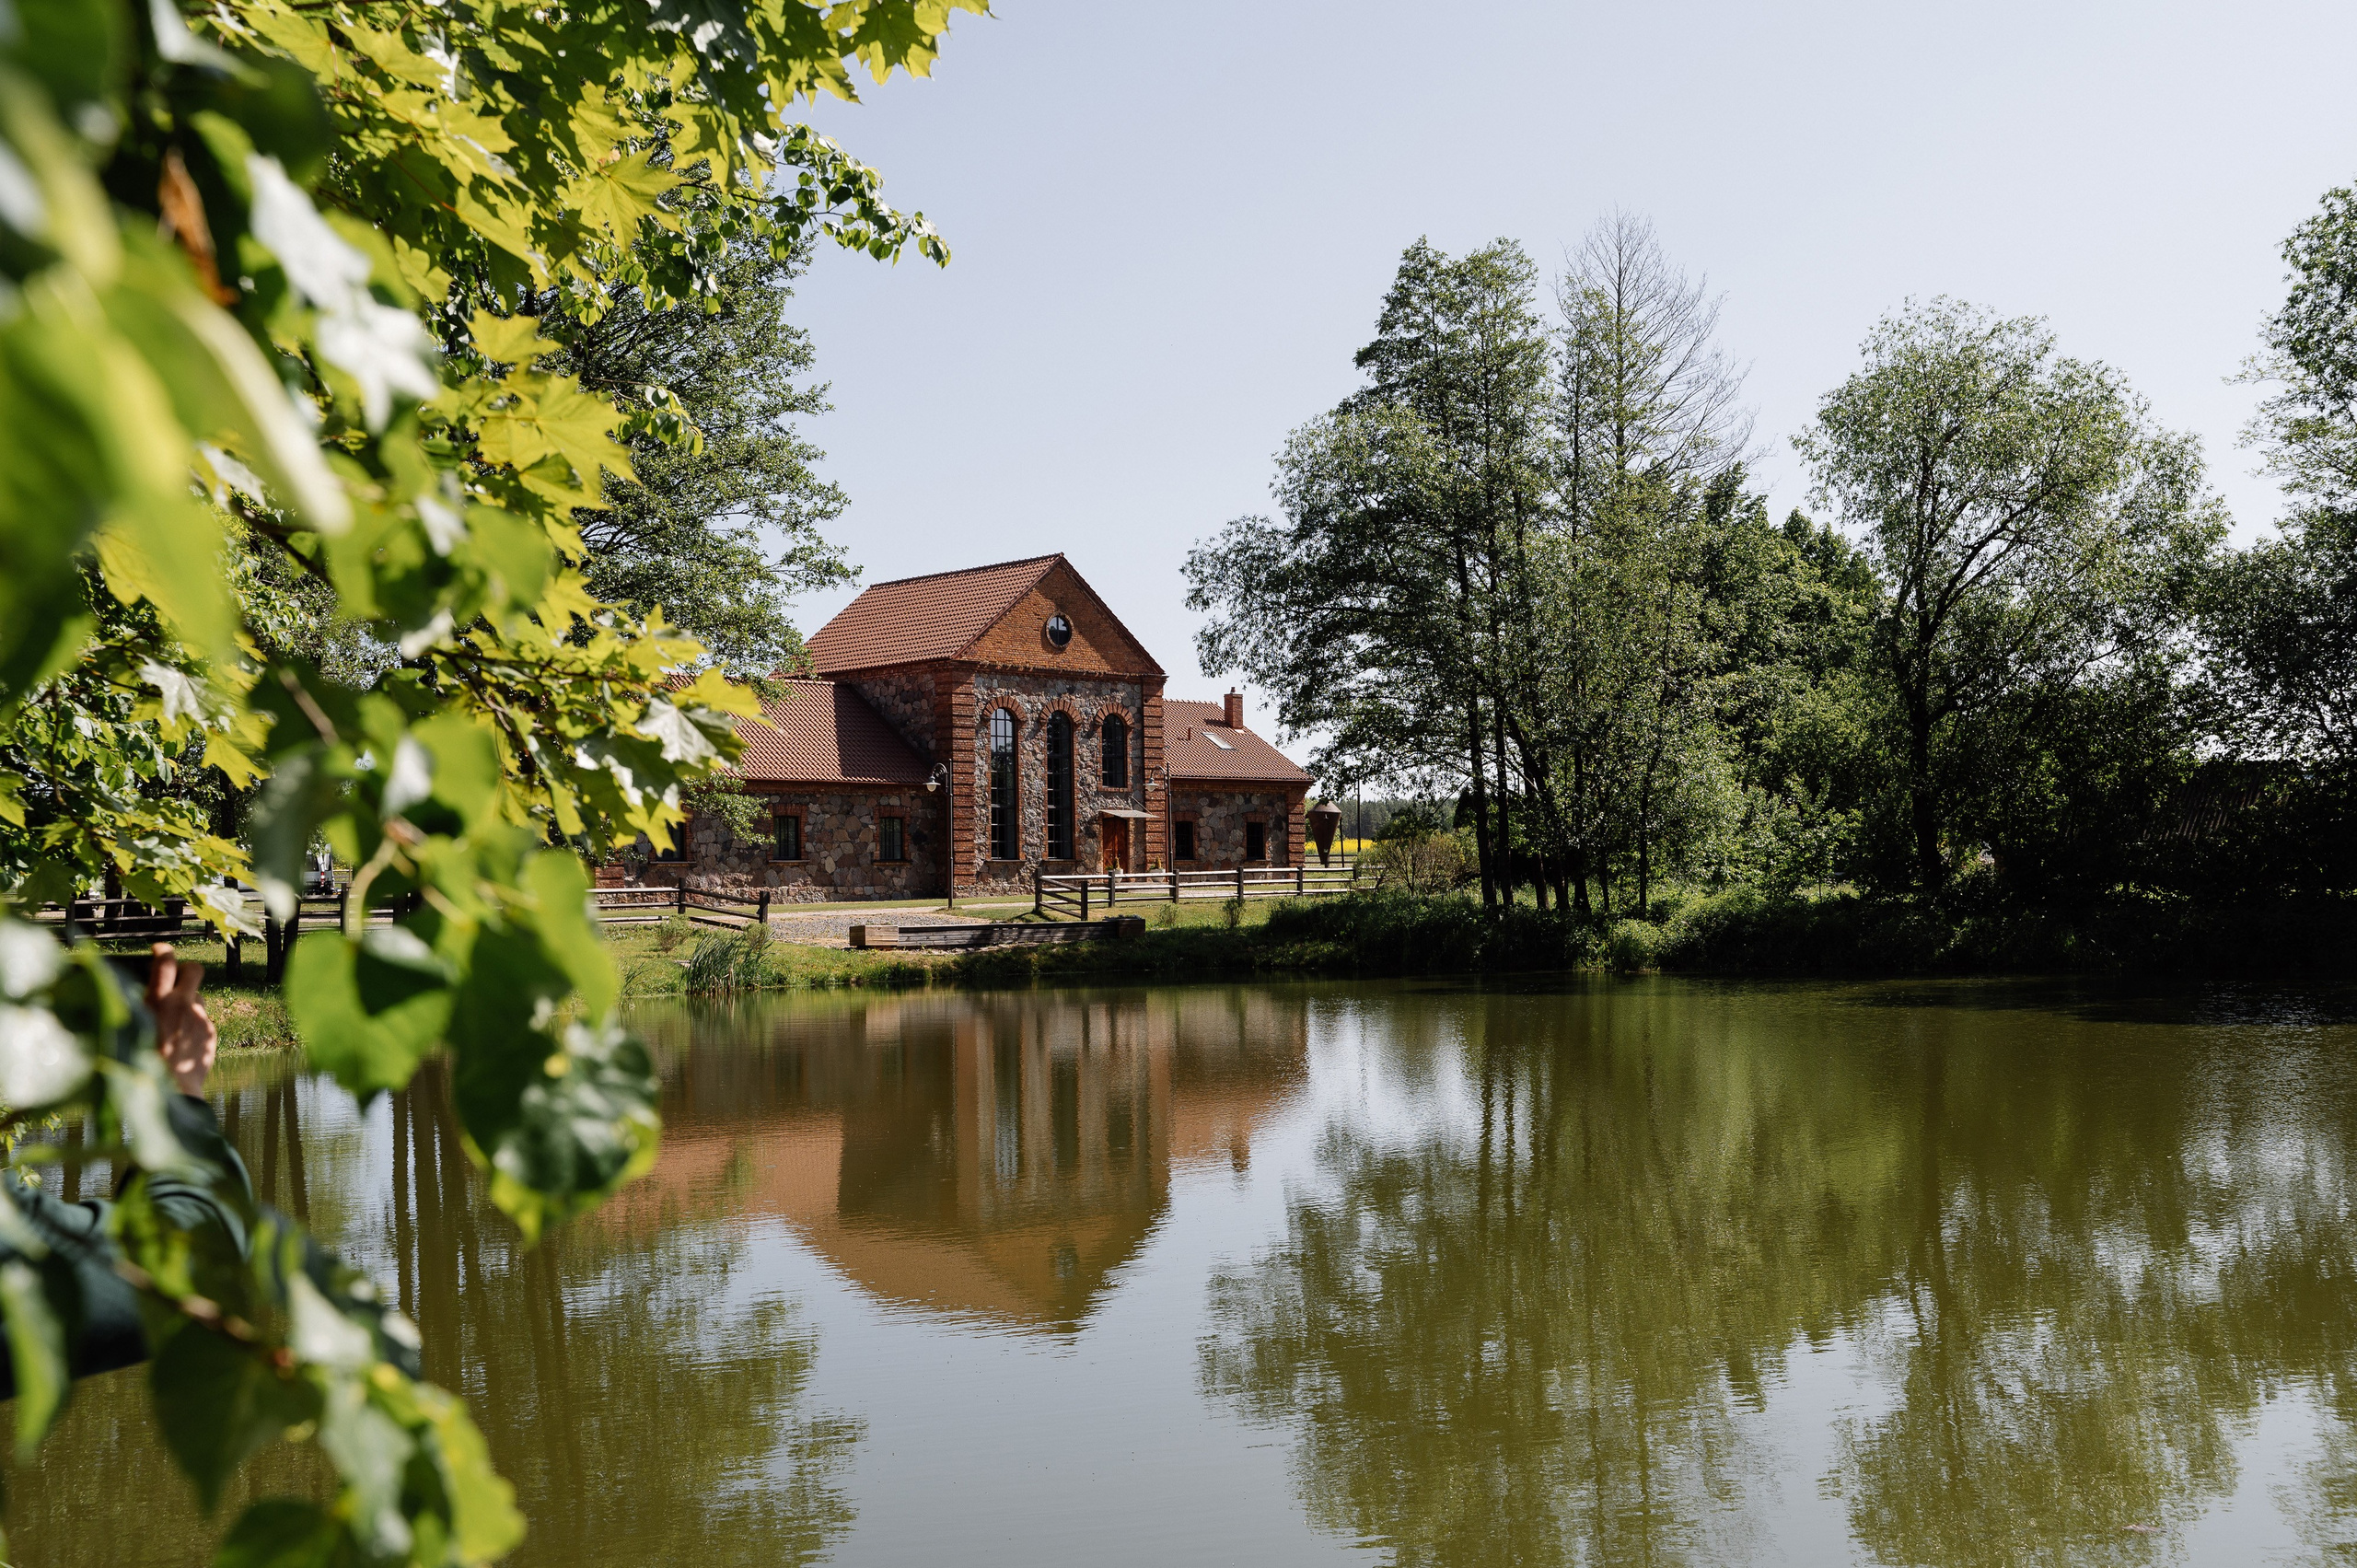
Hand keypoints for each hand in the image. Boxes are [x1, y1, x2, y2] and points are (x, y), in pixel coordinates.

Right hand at [146, 943, 216, 1097]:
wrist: (169, 1092)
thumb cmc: (140, 1063)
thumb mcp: (129, 1029)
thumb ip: (140, 1008)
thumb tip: (141, 995)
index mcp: (157, 1002)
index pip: (164, 962)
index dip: (164, 951)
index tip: (160, 949)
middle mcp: (183, 1005)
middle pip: (194, 969)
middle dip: (188, 969)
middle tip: (180, 977)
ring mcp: (200, 1018)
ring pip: (198, 999)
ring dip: (189, 1005)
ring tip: (173, 1027)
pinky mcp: (210, 1032)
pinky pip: (202, 1021)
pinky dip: (193, 1027)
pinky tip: (181, 1046)